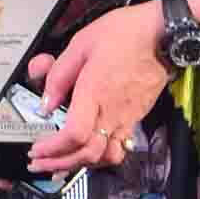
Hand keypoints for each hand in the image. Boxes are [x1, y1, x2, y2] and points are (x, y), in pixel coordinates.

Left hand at [28, 3, 168, 176]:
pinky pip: (119, 147)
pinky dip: (101, 156)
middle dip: (60, 164)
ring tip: (61, 162)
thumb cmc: (125, 34)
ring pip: (106, 157)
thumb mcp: (81, 44)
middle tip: (41, 162)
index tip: (37, 149)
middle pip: (89, 155)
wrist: (162, 35)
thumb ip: (58, 76)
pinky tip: (87, 151)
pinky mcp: (136, 118)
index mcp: (95, 91)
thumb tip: (46, 104)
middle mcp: (113, 111)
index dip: (53, 148)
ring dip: (82, 164)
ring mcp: (128, 117)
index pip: (75, 135)